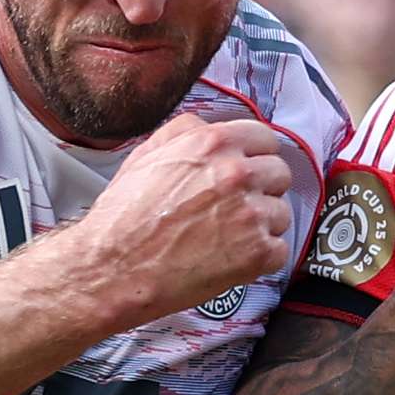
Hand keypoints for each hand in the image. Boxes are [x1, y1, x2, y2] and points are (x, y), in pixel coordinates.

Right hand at [61, 115, 305, 326]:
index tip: (248, 172)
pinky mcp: (257, 252)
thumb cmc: (123, 216)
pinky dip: (261, 258)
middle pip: (280, 174)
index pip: (265, 139)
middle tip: (236, 209)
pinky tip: (232, 259)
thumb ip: (184, 132)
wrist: (113, 267)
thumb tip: (209, 127)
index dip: (256, 157)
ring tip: (228, 238)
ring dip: (262, 226)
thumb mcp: (146, 155)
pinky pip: (280, 250)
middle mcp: (237, 173)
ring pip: (282, 213)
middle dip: (262, 190)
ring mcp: (251, 213)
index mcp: (213, 143)